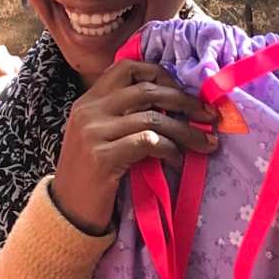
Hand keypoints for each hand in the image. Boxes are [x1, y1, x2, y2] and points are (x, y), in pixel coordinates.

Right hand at [52, 61, 220, 233]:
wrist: (68, 210)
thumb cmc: (95, 174)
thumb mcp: (105, 136)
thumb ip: (128, 116)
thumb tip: (180, 106)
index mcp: (89, 101)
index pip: (128, 68)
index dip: (162, 75)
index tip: (185, 94)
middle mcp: (88, 110)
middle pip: (148, 90)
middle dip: (186, 102)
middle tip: (210, 117)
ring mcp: (92, 132)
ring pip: (153, 118)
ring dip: (187, 132)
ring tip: (206, 144)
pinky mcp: (101, 156)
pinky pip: (148, 142)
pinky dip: (170, 150)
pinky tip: (176, 161)